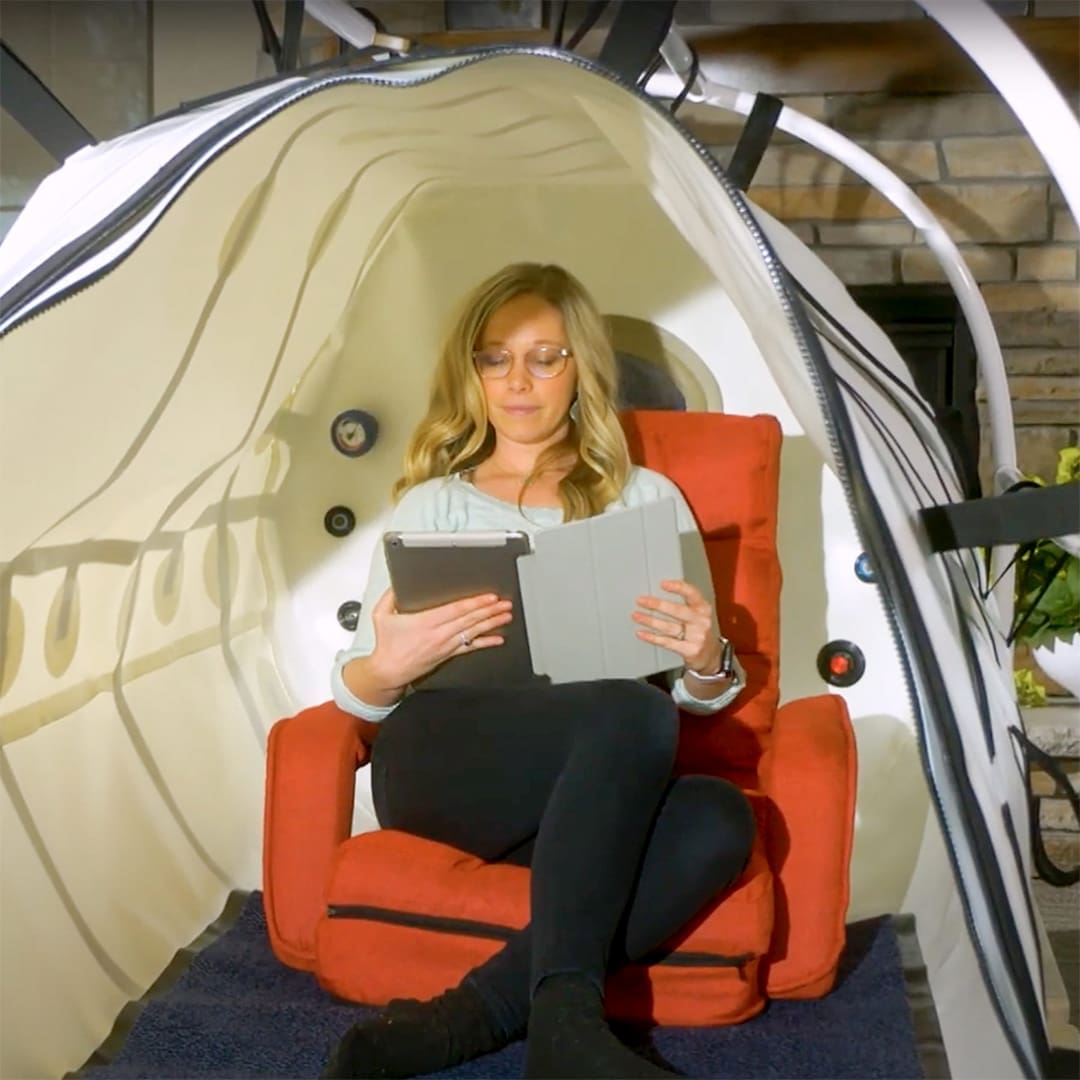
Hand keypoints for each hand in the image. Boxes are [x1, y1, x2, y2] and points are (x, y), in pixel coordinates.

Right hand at [368, 587, 512, 688]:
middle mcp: (439, 634)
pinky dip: (486, 643)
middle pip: (470, 619)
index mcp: (426, 622)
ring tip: (506, 616)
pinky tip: (498, 639)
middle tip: (505, 604)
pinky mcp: (448, 655)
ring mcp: (445, 645)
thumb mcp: (381, 615)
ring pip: (473, 632)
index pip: (456, 610)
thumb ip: (389, 597)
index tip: (489, 597)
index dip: (475, 603)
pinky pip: (470, 648)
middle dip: (490, 611)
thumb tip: (396, 584)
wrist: (389, 672)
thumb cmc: (387, 646)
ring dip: (492, 623)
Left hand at [632, 579, 720, 672]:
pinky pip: (667, 642)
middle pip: (678, 611)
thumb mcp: (697, 613)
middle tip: (641, 600)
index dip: (678, 587)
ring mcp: (697, 636)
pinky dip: (652, 637)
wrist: (710, 655)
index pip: (692, 594)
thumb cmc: (698, 630)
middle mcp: (701, 621)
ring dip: (650, 621)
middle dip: (657, 605)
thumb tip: (655, 595)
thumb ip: (683, 603)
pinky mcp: (690, 650)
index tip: (663, 584)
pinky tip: (642, 633)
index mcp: (703, 608)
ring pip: (669, 627)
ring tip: (636, 615)